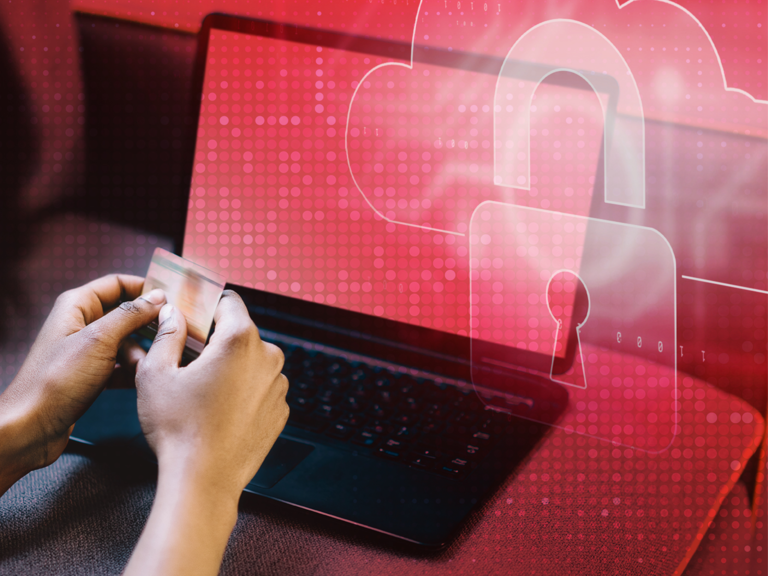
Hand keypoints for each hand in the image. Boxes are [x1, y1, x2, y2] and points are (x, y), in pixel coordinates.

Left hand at [0, 274, 165, 492]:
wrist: (33, 426)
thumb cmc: (56, 381)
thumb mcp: (100, 340)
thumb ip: (131, 315)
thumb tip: (157, 297)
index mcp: (77, 306)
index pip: (117, 284)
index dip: (144, 288)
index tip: (171, 298)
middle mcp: (80, 324)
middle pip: (126, 314)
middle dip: (148, 325)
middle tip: (172, 333)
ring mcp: (86, 351)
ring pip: (126, 342)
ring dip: (141, 353)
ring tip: (151, 365)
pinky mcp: (91, 374)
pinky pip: (120, 365)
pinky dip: (133, 371)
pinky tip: (143, 380)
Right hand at [136, 289, 288, 499]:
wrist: (204, 481)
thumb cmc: (177, 428)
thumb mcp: (156, 374)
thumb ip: (166, 335)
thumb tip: (172, 313)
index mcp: (240, 339)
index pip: (228, 302)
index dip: (206, 304)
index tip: (190, 313)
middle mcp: (268, 357)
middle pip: (240, 332)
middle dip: (215, 339)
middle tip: (187, 356)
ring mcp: (278, 385)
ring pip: (251, 361)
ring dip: (231, 366)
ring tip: (201, 389)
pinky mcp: (280, 410)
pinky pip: (260, 388)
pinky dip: (243, 391)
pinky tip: (218, 410)